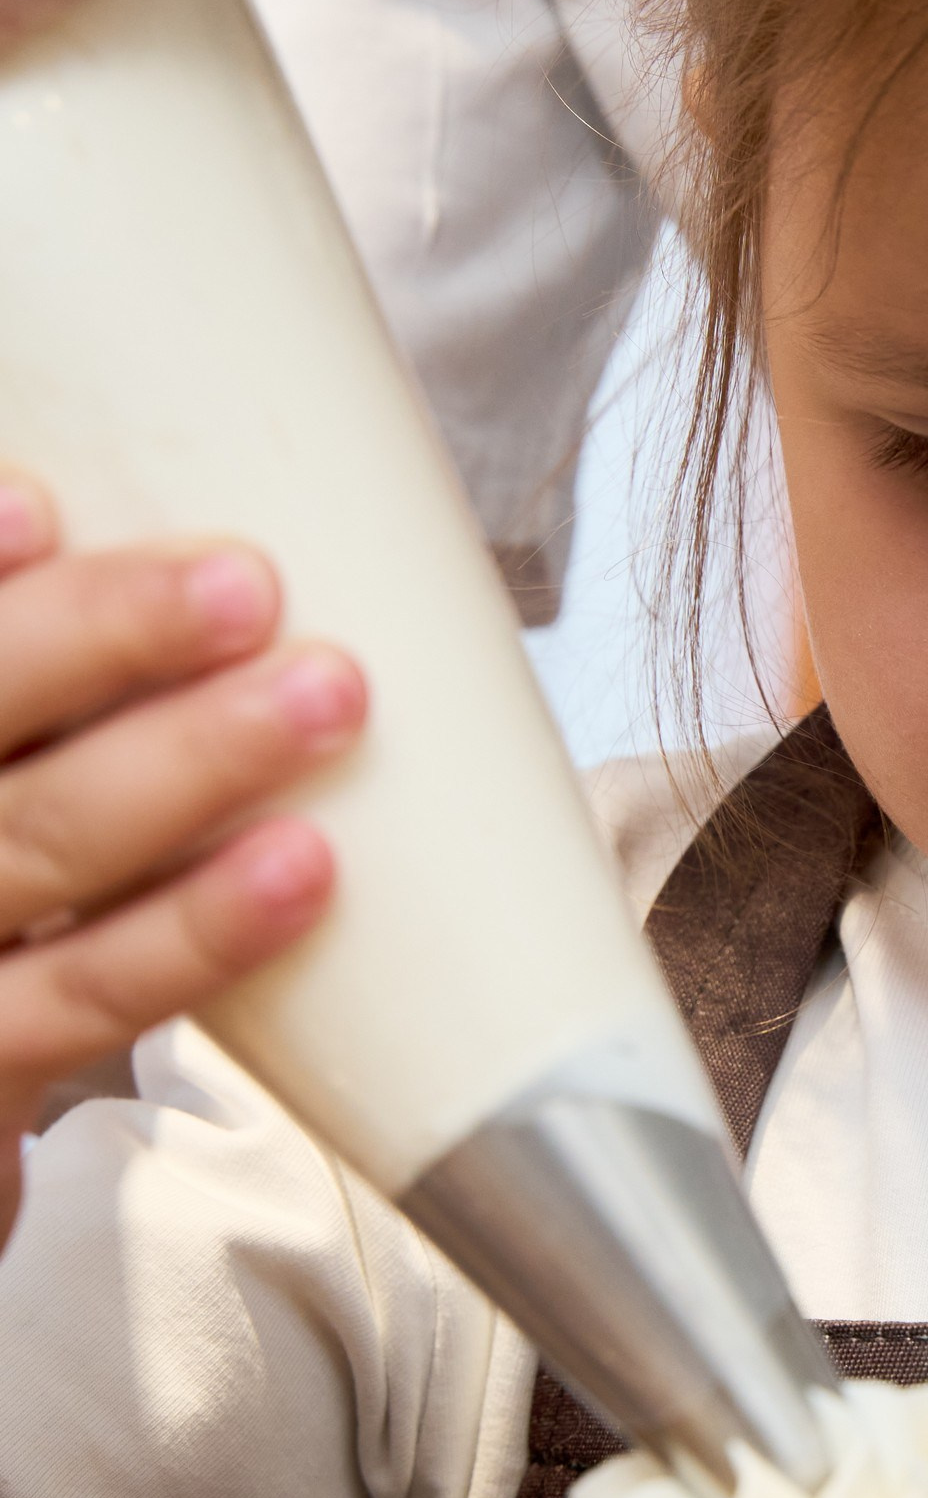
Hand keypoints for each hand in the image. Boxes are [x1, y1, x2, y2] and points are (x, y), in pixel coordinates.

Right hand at [0, 475, 364, 1234]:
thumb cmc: (13, 893)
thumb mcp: (27, 754)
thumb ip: (65, 672)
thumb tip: (190, 545)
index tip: (36, 502)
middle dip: (101, 637)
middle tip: (247, 585)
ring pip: (43, 843)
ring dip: (189, 764)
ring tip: (325, 699)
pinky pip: (88, 995)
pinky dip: (195, 931)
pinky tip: (300, 871)